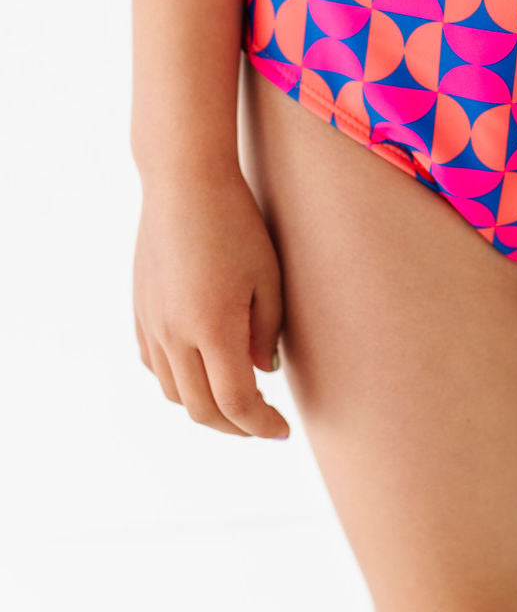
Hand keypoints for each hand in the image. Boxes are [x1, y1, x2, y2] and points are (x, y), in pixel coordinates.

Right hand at [133, 169, 289, 438]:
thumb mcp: (268, 276)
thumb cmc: (237, 223)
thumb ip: (266, 332)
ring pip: (174, 392)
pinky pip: (154, 365)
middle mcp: (175, 333)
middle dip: (236, 427)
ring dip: (206, 407)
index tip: (283, 430)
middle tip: (264, 424)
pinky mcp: (139, 309)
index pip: (236, 402)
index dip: (261, 425)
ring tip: (237, 400)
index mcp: (213, 327)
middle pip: (202, 408)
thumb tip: (260, 375)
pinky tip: (201, 371)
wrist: (183, 181)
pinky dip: (179, 382)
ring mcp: (152, 323)